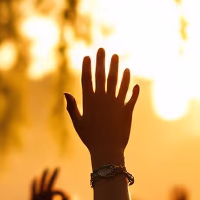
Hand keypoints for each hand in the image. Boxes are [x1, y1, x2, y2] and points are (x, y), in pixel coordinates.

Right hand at [65, 47, 139, 162]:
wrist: (107, 150)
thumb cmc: (90, 138)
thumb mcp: (78, 123)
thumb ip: (72, 107)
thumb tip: (65, 93)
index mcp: (90, 101)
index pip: (87, 79)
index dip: (87, 67)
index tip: (88, 56)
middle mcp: (103, 98)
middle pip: (103, 75)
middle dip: (102, 61)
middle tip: (103, 49)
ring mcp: (116, 103)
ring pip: (118, 81)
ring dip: (118, 69)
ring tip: (117, 58)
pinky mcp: (127, 110)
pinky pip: (131, 96)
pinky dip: (132, 88)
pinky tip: (133, 80)